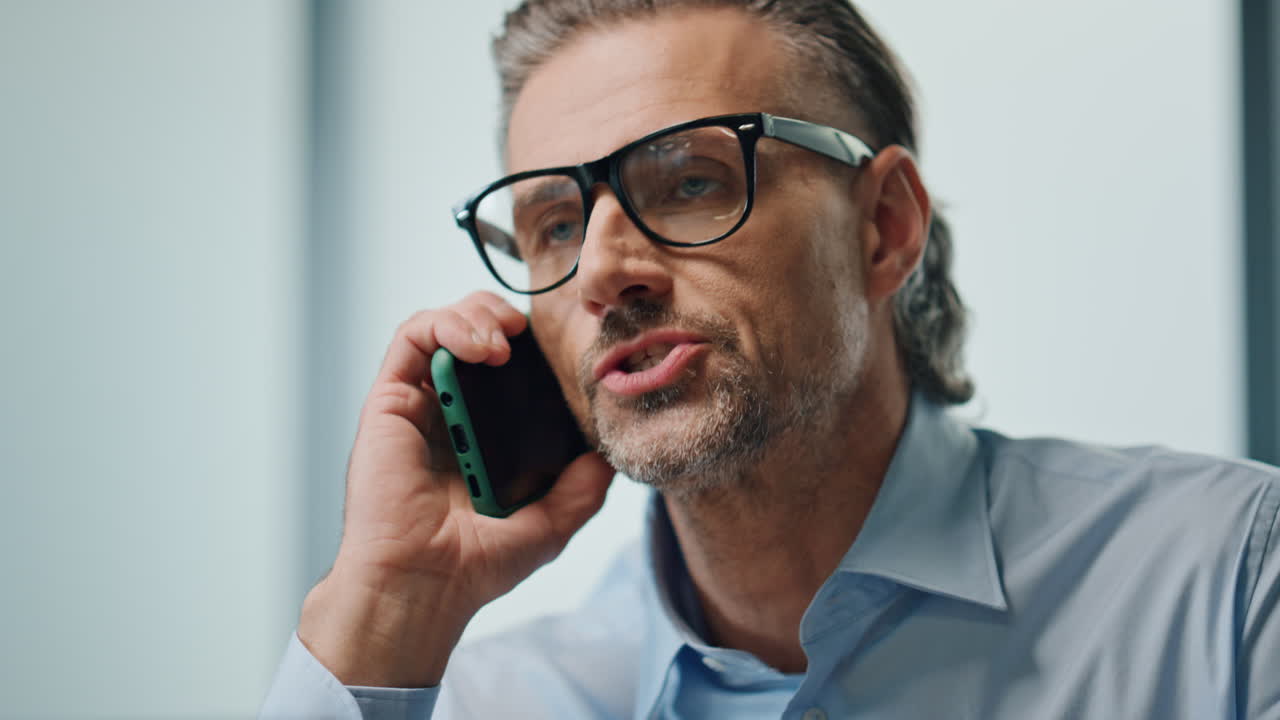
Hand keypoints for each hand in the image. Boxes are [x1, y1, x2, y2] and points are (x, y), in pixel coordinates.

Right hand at [297, 291, 613, 686]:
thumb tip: (608, 455)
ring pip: (443, 326)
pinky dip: (447, 325)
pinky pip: (412, 338)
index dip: (532, 349)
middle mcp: (450, 414)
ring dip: (478, 314)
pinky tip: (480, 345)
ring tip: (505, 338)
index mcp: (485, 436)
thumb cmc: (475, 565)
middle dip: (504, 317)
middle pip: (474, 335)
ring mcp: (419, 405)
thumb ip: (583, 489)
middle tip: (528, 332)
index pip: (508, 371)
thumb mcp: (550, 524)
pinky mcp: (389, 401)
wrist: (425, 585)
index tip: (562, 351)